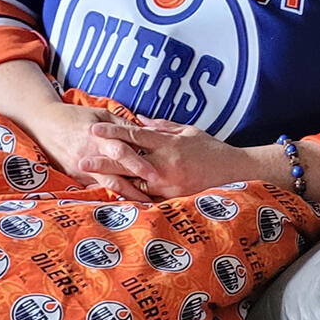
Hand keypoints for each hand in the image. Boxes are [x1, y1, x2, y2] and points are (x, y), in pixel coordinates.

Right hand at [29, 101, 157, 201]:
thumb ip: (121, 124)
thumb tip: (143, 132)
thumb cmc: (75, 116)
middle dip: (136, 187)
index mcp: (99, 137)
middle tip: (155, 197)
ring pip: (107, 185)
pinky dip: (110, 195)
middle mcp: (91, 155)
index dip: (138, 164)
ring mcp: (81, 169)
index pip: (122, 152)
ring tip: (143, 204)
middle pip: (117, 174)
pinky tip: (124, 202)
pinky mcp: (75, 177)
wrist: (44, 124)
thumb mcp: (100, 113)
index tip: (155, 174)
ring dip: (126, 195)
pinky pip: (96, 188)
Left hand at [80, 116, 256, 198]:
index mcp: (168, 144)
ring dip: (111, 181)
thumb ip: (163, 126)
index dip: (113, 132)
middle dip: (103, 161)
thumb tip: (139, 119)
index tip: (94, 129)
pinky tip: (113, 198)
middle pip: (128, 162)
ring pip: (133, 183)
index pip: (134, 136)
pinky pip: (146, 200)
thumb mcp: (189, 131)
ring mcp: (168, 186)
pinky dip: (129, 197)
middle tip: (81, 160)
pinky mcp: (173, 200)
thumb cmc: (213, 150)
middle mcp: (165, 165)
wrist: (237, 173)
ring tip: (91, 181)